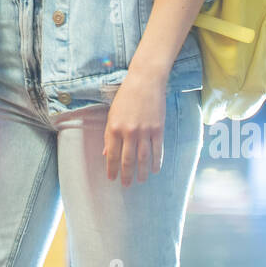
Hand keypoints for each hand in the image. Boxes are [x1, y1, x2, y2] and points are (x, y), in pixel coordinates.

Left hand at [103, 68, 168, 185]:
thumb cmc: (126, 96)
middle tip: (126, 185)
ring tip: (141, 180)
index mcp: (115, 128)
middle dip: (126, 175)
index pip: (112, 155)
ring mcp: (145, 131)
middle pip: (127, 160)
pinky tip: (155, 170)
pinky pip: (158, 151)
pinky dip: (157, 162)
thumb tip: (106, 153)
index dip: (112, 169)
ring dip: (142, 172)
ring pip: (143, 159)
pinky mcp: (158, 129)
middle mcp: (129, 132)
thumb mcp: (112, 114)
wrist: (145, 81)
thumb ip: (109, 135)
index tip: (112, 179)